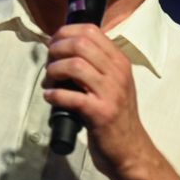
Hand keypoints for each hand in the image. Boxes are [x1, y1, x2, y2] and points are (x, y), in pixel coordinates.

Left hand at [42, 23, 150, 177]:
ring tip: (49, 83)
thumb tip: (62, 48)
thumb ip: (95, 65)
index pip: (91, 31)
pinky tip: (50, 98)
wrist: (130, 149)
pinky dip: (54, 95)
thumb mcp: (112, 83)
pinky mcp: (100, 113)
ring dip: (53, 72)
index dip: (65, 33)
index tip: (53, 45)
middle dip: (55, 51)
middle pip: (79, 44)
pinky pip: (70, 96)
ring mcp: (110, 92)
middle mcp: (117, 72)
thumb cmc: (115, 115)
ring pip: (74, 65)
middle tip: (48, 66)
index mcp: (120, 61)